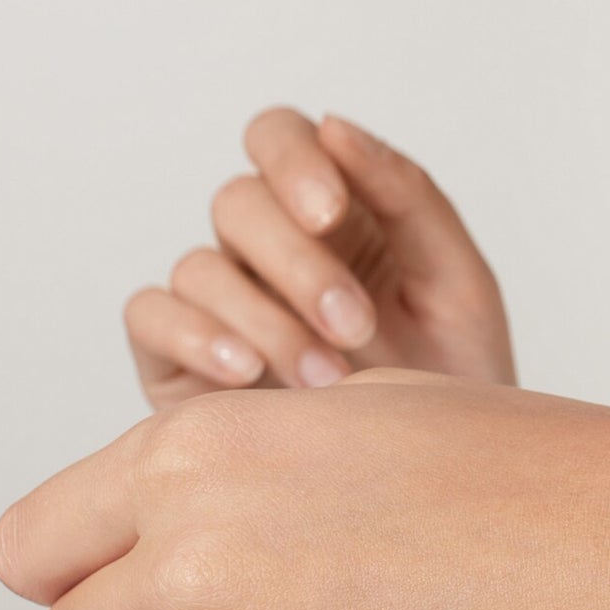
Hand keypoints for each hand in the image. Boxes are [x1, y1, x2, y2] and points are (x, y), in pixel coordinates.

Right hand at [124, 105, 515, 409]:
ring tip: (329, 380)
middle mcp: (268, 246)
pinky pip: (152, 316)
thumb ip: (408, 196)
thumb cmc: (455, 377)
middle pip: (238, 202)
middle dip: (299, 264)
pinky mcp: (178, 359)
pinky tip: (248, 375)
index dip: (293, 161)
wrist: (439, 484)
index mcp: (335, 211)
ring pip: (201, 266)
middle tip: (355, 325)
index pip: (279, 137)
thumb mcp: (457, 283)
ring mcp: (221, 301)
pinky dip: (197, 338)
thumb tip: (337, 125)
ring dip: (266, 319)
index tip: (331, 212)